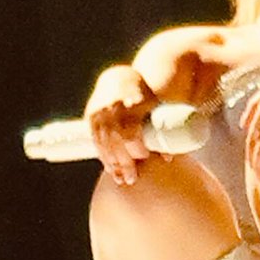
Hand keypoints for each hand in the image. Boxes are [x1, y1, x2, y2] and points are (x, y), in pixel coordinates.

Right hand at [84, 65, 157, 184]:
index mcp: (131, 102)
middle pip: (116, 140)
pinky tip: (111, 169)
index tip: (145, 157)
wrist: (119, 79)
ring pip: (104, 143)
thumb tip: (169, 158)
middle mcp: (112, 107)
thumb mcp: (155, 106)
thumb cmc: (144, 96)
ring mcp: (99, 112)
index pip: (130, 130)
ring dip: (113, 164)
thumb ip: (162, 128)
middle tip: (132, 179)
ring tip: (122, 180)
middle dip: (124, 162)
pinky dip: (104, 156)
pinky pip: (96, 141)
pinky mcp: (90, 118)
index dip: (136, 146)